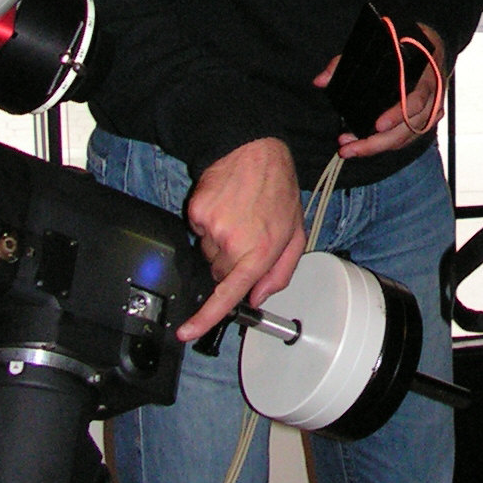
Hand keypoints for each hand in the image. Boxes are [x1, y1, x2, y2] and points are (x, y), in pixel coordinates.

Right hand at [179, 137, 305, 342]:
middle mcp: (234, 244)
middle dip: (231, 262)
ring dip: (220, 242)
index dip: (205, 318)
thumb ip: (280, 271)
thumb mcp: (295, 233)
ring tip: (240, 215)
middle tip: (248, 234)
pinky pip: (197, 232)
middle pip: (219, 274)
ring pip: (207, 253)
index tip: (187, 332)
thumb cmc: (278, 189)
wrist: (253, 150)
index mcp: (261, 252)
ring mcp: (212, 229)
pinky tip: (227, 205)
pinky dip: (209, 224)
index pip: (228, 294)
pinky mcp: (196, 213)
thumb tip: (257, 297)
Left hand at [313, 24, 446, 158]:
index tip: (377, 125)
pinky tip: (368, 147)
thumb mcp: (376, 46)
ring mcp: (433, 109)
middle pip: (410, 128)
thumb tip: (320, 81)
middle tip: (349, 148)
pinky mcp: (429, 119)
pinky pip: (411, 138)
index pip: (415, 99)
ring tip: (351, 149)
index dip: (398, 115)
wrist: (434, 44)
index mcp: (424, 74)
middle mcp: (433, 95)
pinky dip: (390, 145)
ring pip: (409, 137)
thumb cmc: (403, 45)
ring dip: (380, 147)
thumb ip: (345, 63)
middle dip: (378, 142)